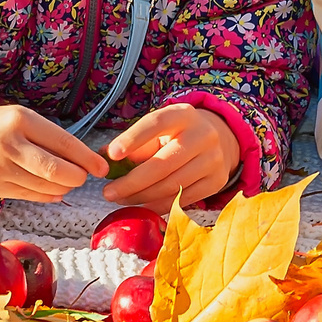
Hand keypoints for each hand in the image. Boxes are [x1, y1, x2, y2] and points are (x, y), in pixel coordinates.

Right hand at [0, 104, 107, 202]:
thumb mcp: (17, 118)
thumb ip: (46, 136)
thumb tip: (82, 159)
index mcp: (19, 120)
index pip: (62, 141)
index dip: (86, 157)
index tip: (101, 166)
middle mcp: (8, 143)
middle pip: (54, 169)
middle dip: (76, 176)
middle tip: (84, 177)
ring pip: (43, 186)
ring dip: (62, 187)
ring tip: (68, 182)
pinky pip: (28, 195)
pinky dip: (46, 195)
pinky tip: (53, 191)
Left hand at [103, 104, 241, 211]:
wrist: (219, 140)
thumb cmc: (178, 134)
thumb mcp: (159, 129)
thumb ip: (134, 143)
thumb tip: (103, 158)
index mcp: (183, 115)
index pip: (155, 124)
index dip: (132, 139)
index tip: (112, 155)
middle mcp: (202, 135)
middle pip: (162, 164)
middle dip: (131, 182)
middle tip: (108, 192)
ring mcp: (213, 160)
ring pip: (171, 186)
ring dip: (141, 197)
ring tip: (121, 199)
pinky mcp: (216, 181)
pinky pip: (182, 199)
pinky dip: (158, 205)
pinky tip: (142, 206)